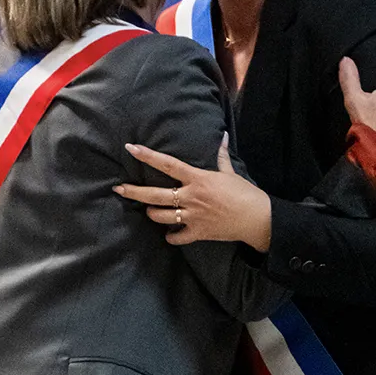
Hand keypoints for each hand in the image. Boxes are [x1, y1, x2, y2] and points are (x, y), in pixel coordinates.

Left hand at [115, 136, 272, 251]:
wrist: (256, 218)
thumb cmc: (244, 193)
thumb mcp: (231, 172)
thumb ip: (221, 156)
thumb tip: (223, 137)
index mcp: (197, 179)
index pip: (167, 165)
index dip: (148, 156)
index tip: (131, 148)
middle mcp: (190, 197)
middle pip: (155, 195)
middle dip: (134, 192)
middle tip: (119, 189)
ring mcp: (192, 216)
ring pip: (161, 217)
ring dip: (153, 214)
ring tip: (150, 211)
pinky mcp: (197, 232)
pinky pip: (177, 237)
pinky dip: (172, 237)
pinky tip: (171, 235)